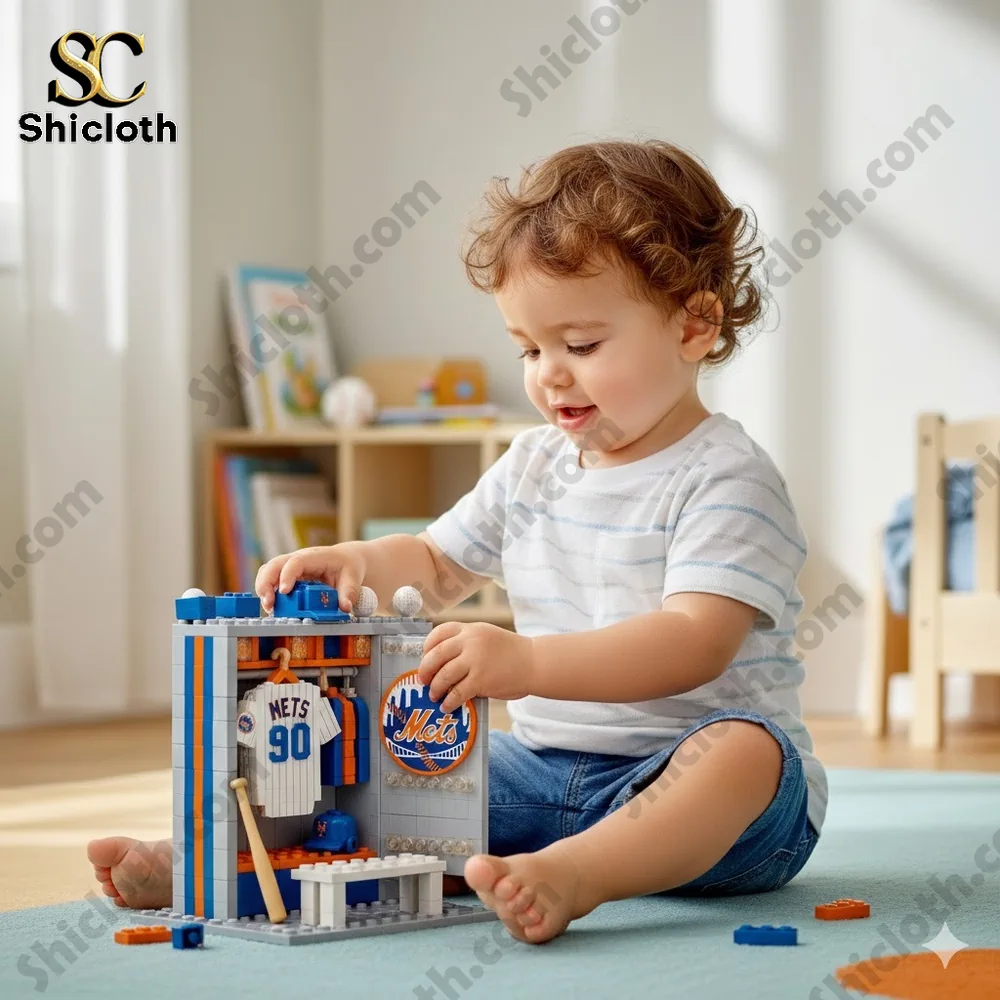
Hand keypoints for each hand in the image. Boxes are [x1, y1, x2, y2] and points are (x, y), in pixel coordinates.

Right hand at [255, 543, 366, 613]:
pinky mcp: (286, 577)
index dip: (287, 576)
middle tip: (269, 603)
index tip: (285, 592)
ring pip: (267, 572)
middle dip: (266, 583)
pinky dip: (267, 593)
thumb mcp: (353, 577)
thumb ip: (349, 592)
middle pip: (273, 565)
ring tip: (269, 607)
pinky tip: (273, 607)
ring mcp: (289, 567)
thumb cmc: (347, 565)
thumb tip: (345, 608)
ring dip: (264, 589)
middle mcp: (297, 559)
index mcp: (314, 557)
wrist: (345, 559)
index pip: (295, 562)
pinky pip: (271, 581)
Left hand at [417, 621, 535, 713]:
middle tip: (423, 681)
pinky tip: (447, 707)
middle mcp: (470, 642)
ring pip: (443, 676)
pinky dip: (448, 702)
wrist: (534, 663)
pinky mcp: (480, 680)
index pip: (439, 632)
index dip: (427, 647)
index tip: (425, 658)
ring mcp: (475, 661)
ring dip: (435, 689)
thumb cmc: (512, 653)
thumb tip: (442, 663)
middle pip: (436, 655)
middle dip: (425, 670)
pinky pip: (456, 693)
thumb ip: (467, 643)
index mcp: (471, 629)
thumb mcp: (487, 637)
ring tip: (434, 696)